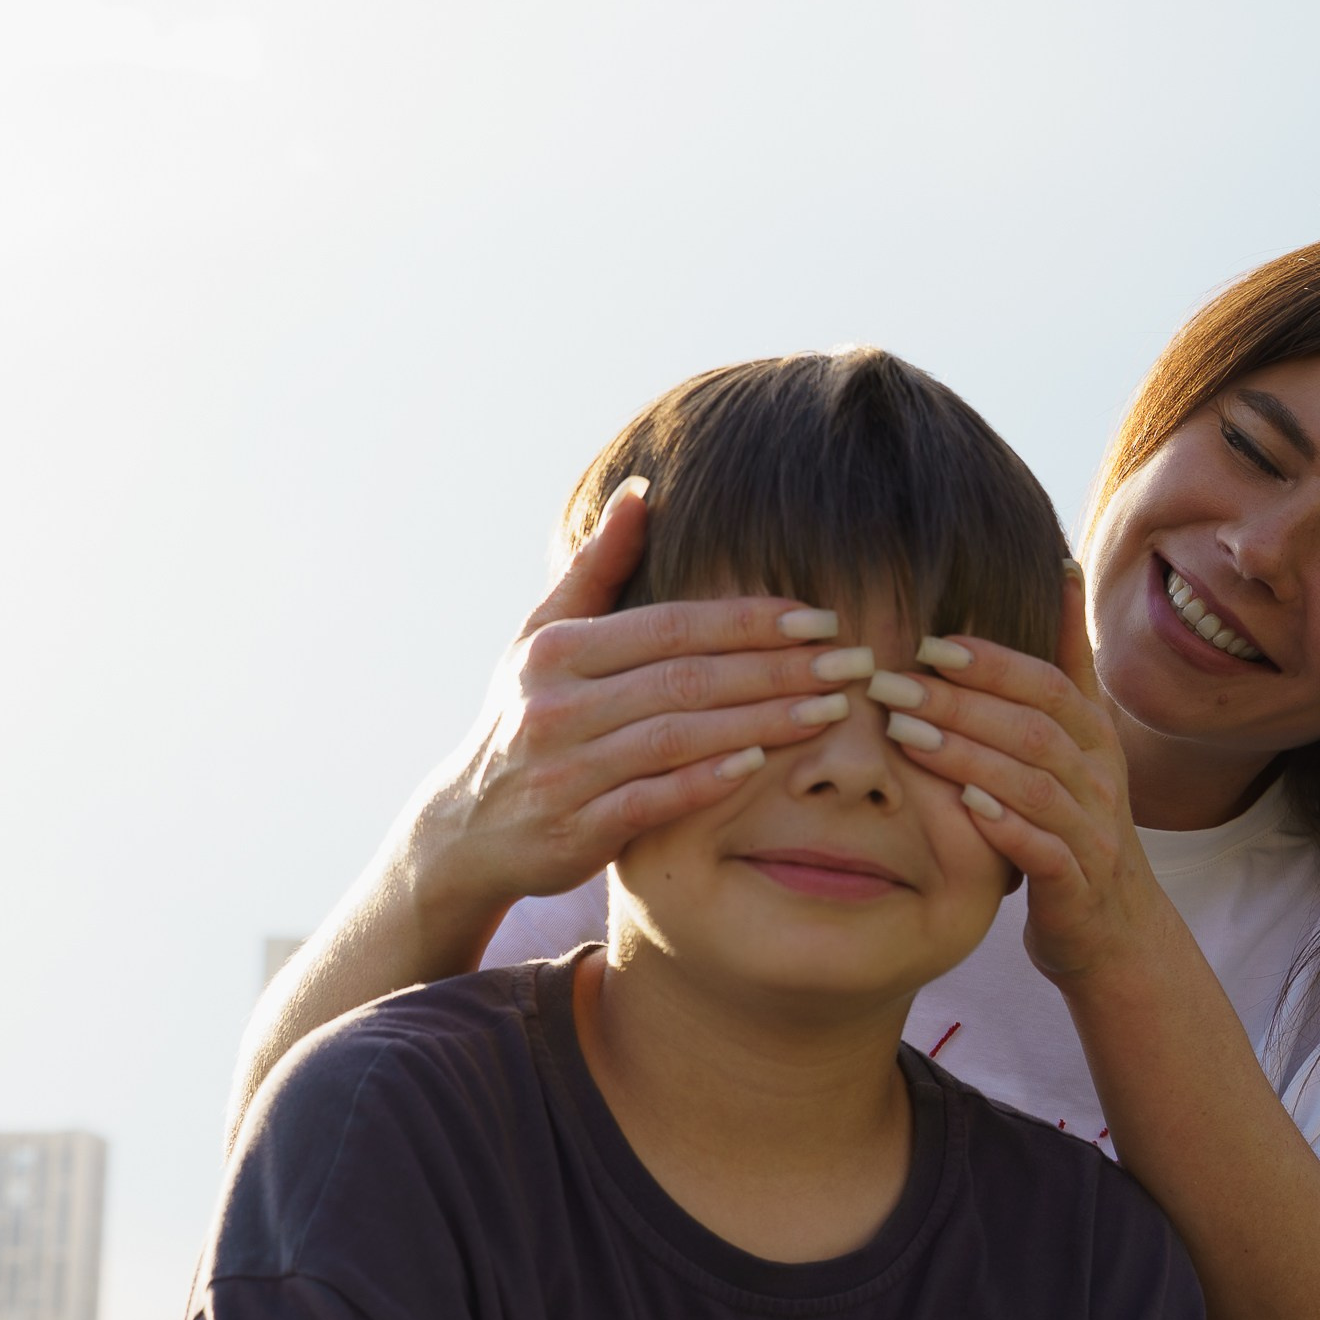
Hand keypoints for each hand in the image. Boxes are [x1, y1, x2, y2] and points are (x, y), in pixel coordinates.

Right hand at [404, 479, 871, 934]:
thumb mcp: (543, 638)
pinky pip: (653, 800)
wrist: (468, 827)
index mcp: (557, 650)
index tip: (820, 617)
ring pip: (679, 737)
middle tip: (851, 663)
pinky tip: (761, 764)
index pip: (672, 626)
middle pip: (686, 679)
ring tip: (832, 710)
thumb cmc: (525, 718)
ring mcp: (564, 770)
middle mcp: (556, 705)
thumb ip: (596, 568)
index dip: (750, 620)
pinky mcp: (575, 829)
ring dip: (762, 721)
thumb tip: (641, 489)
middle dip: (777, 668)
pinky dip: (706, 781)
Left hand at [871, 566, 1174, 982]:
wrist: (1116, 930)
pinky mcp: (1078, 887)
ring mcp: (1094, 834)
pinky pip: (1045, 852)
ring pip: (1034, 784)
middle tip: (890, 687)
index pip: (1047, 684)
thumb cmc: (1078, 824)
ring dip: (969, 757)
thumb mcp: (1082, 739)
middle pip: (1034, 727)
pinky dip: (1006, 828)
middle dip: (961, 703)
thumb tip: (1063, 567)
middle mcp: (1100, 778)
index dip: (992, 661)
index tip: (929, 644)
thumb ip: (1068, 659)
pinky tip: (963, 809)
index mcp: (1094, 737)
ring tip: (906, 737)